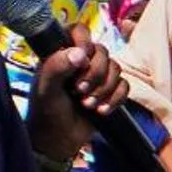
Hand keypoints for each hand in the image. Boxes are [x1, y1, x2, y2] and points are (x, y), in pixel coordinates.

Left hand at [26, 27, 120, 165]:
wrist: (58, 140)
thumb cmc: (46, 112)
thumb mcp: (47, 89)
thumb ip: (57, 67)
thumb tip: (81, 53)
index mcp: (61, 53)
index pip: (79, 31)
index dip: (85, 42)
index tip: (82, 60)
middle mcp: (81, 61)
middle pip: (103, 51)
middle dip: (96, 74)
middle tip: (79, 91)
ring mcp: (97, 76)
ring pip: (116, 68)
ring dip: (104, 89)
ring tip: (87, 104)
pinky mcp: (110, 92)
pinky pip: (125, 86)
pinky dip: (115, 99)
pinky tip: (101, 111)